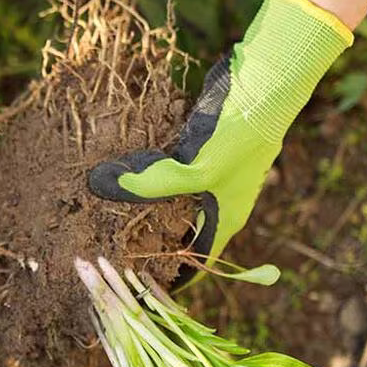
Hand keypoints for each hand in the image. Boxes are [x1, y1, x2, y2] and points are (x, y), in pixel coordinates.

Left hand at [88, 0, 352, 267]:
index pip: (196, 263)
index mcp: (224, 220)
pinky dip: (150, 177)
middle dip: (149, 241)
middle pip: (181, 233)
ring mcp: (213, 176)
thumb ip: (148, 185)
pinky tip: (122, 174)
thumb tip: (99, 186)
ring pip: (174, 202)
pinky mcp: (203, 152)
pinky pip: (171, 173)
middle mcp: (219, 204)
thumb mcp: (193, 170)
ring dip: (146, 207)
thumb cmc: (239, 136)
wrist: (268, 83)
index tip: (138, 283)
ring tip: (105, 215)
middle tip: (109, 247)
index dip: (170, 278)